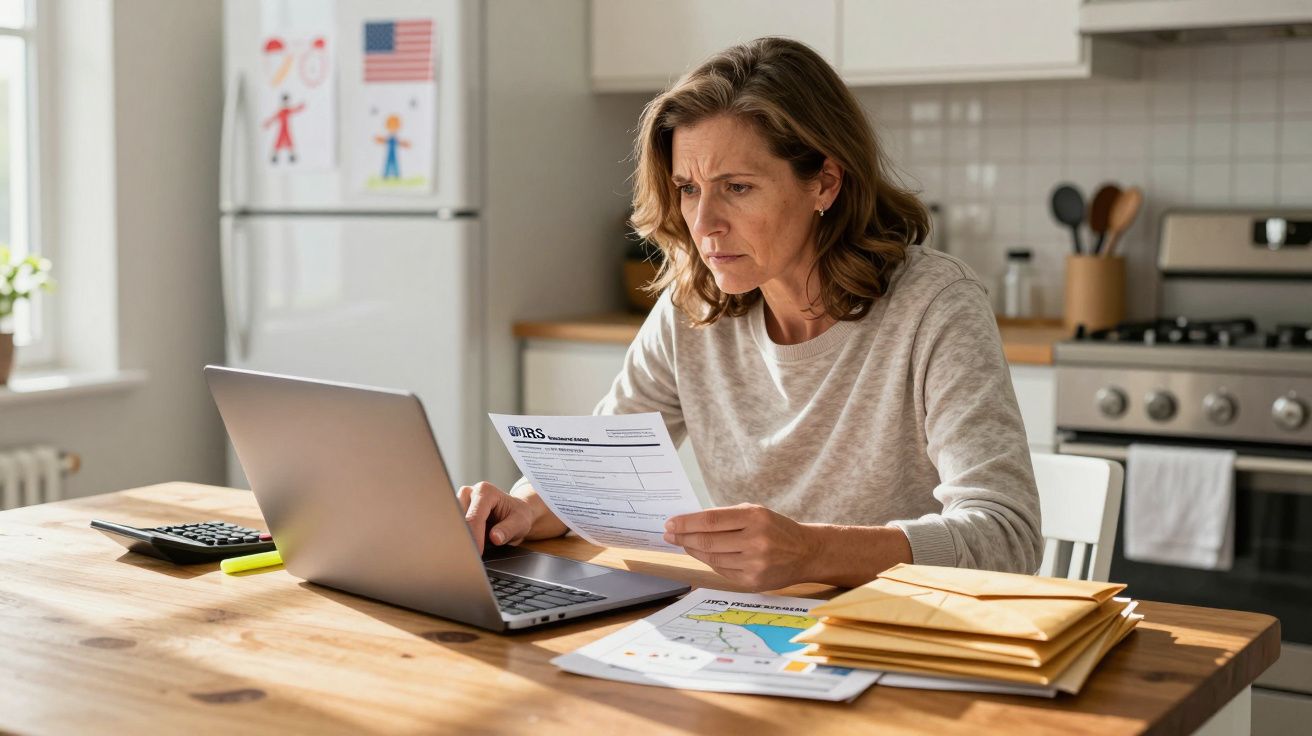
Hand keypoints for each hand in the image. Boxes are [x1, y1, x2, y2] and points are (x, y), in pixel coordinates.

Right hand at [458, 481, 534, 553]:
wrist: (515, 513)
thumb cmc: (517, 516)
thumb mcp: (520, 523)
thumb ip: (508, 530)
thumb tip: (495, 538)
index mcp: (485, 491)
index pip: (474, 517)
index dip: (474, 537)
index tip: (477, 553)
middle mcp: (469, 492)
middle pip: (459, 519)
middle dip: (464, 538)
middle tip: (470, 556)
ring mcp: (460, 501)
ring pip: (452, 523)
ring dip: (460, 537)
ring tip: (469, 552)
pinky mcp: (456, 511)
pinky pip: (453, 526)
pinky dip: (459, 537)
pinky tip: (466, 546)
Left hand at [663, 504, 819, 590]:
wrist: (806, 552)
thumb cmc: (776, 528)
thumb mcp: (756, 513)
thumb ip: (726, 517)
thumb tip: (690, 524)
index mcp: (755, 517)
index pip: (711, 519)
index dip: (687, 522)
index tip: (670, 523)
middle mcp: (755, 540)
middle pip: (708, 541)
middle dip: (683, 537)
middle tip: (669, 534)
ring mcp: (755, 564)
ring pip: (712, 558)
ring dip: (692, 551)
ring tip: (682, 543)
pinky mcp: (753, 582)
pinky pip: (722, 571)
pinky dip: (709, 562)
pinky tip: (701, 555)